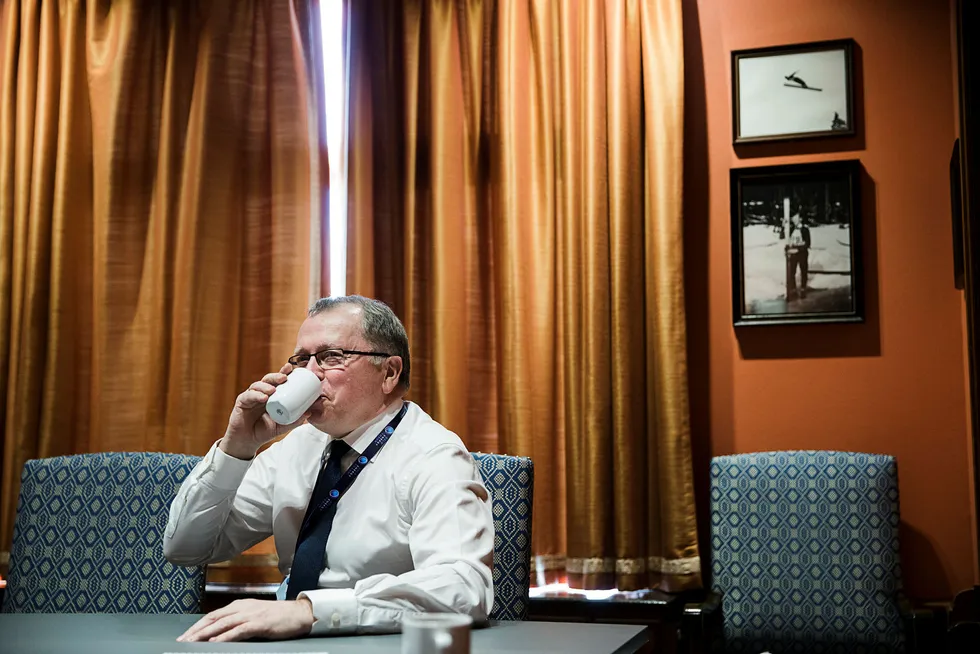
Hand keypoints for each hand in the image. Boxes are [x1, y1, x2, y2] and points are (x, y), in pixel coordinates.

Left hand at [177, 598, 313, 641]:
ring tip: (192, 642)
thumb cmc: (279, 616)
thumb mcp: (255, 615)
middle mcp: (242, 607)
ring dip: (205, 634)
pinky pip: (238, 631)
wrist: (300, 613)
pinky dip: (225, 637)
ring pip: (222, 624)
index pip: (213, 615)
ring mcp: (250, 615)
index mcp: (240, 605)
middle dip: (196, 630)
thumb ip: (239, 621)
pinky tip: (215, 643)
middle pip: (213, 619)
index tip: (185, 636)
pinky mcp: (259, 624)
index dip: (197, 625)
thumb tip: (221, 633)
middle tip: (182, 641)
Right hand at [220, 363, 312, 459]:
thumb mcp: (282, 426)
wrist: (248, 441)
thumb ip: (295, 421)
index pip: (279, 381)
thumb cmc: (264, 430)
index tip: (293, 368)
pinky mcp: (242, 402)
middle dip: (276, 376)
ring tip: (273, 389)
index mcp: (272, 395)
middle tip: (284, 377)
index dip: (285, 373)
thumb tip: (310, 413)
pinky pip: (248, 396)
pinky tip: (263, 398)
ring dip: (265, 386)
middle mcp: (262, 393)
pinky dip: (256, 395)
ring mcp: (251, 396)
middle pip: (269, 379)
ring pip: (257, 385)